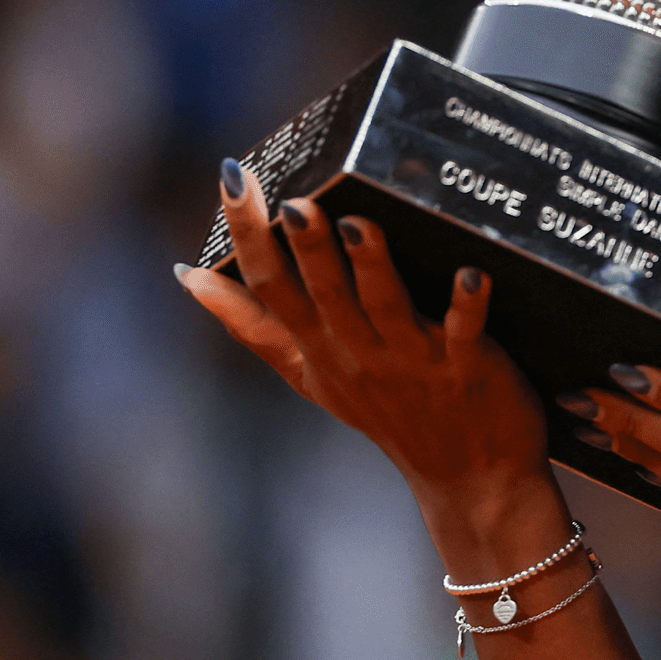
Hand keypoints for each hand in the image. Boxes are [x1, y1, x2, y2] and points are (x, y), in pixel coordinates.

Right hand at [177, 160, 548, 492]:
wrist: (469, 480)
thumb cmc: (387, 412)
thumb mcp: (308, 374)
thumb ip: (253, 326)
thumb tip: (188, 278)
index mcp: (317, 347)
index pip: (269, 287)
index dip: (247, 235)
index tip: (232, 179)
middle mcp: (357, 353)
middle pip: (323, 294)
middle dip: (307, 248)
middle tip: (294, 202)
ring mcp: (412, 363)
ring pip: (386, 308)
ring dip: (373, 267)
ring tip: (359, 226)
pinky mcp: (466, 371)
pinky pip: (464, 333)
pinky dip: (468, 305)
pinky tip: (472, 275)